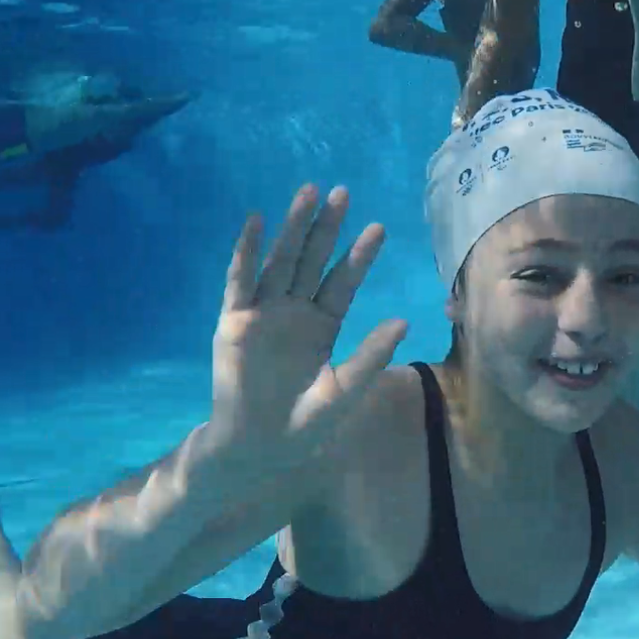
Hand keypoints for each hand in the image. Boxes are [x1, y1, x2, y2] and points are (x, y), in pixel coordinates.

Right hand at [206, 184, 407, 475]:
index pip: (343, 282)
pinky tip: (256, 223)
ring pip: (280, 262)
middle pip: (312, 261)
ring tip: (308, 193)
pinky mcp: (233, 322)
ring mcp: (263, 314)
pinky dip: (247, 252)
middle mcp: (294, 312)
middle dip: (327, 228)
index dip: (359, 256)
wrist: (259, 447)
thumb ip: (370, 356)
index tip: (378, 227)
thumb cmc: (304, 425)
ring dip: (292, 228)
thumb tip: (404, 321)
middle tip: (343, 192)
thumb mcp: (345, 391)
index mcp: (322, 326)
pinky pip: (240, 282)